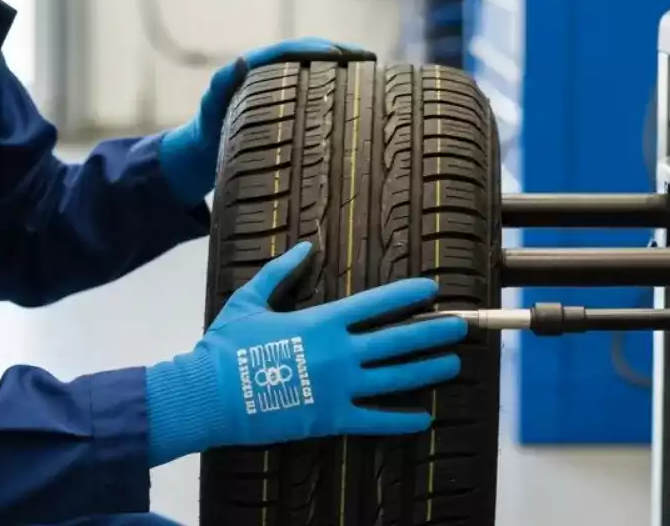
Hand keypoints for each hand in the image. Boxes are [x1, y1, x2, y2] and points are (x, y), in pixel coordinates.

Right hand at [143, 241, 466, 463]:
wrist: (209, 394)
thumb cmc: (227, 346)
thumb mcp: (250, 300)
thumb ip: (282, 273)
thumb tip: (306, 247)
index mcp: (323, 322)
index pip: (377, 304)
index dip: (408, 296)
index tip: (432, 289)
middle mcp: (340, 353)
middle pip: (398, 341)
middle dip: (433, 333)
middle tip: (461, 327)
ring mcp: (338, 388)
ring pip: (395, 379)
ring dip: (427, 371)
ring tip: (453, 364)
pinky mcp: (330, 419)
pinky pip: (374, 421)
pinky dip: (401, 421)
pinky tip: (424, 418)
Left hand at [159, 38, 375, 203]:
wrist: (206, 150)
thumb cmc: (209, 130)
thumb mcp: (210, 109)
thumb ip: (220, 86)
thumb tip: (240, 60)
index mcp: (258, 67)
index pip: (292, 50)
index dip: (317, 49)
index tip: (340, 54)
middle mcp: (276, 72)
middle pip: (314, 53)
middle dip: (342, 52)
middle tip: (369, 57)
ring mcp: (286, 87)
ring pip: (320, 71)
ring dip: (346, 68)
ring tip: (374, 73)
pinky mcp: (294, 103)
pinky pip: (320, 89)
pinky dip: (341, 88)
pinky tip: (362, 98)